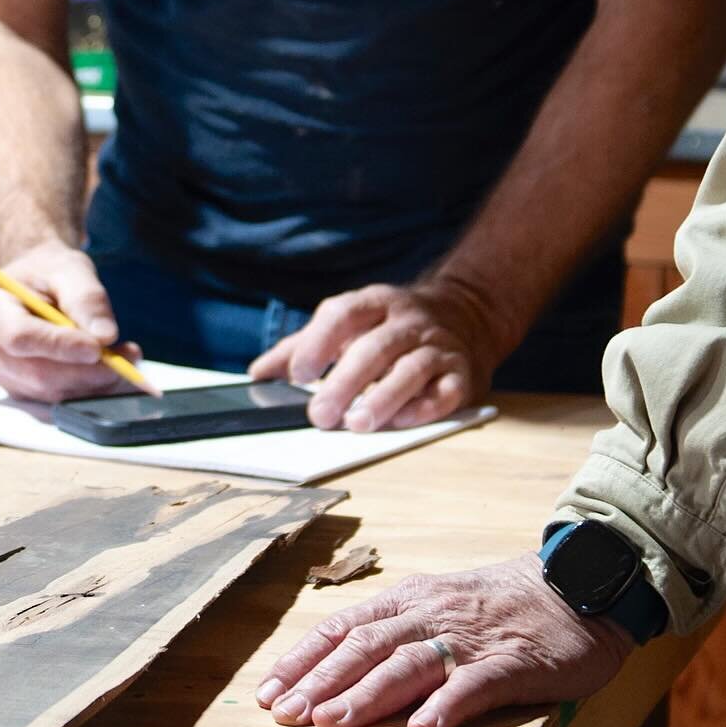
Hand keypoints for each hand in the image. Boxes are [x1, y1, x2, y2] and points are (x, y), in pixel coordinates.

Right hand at [0, 239, 141, 402]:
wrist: (35, 285)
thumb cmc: (49, 272)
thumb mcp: (70, 269)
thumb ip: (87, 298)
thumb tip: (105, 337)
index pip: (19, 337)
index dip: (59, 347)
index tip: (97, 347)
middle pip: (37, 374)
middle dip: (86, 371)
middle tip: (127, 358)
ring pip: (50, 393)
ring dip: (93, 382)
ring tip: (126, 358)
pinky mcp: (19, 391)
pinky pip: (56, 401)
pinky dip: (88, 389)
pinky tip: (110, 369)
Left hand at [247, 278, 505, 430]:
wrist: (466, 315)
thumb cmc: (391, 328)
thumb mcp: (351, 324)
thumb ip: (304, 345)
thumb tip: (259, 373)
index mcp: (376, 303)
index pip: (344, 313)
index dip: (319, 342)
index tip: (298, 374)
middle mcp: (408, 321)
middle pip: (375, 347)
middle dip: (345, 381)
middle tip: (320, 415)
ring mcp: (438, 346)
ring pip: (412, 368)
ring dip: (384, 397)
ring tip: (358, 423)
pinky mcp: (462, 375)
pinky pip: (445, 391)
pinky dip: (424, 407)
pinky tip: (400, 420)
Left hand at [256, 555, 631, 726]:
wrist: (576, 586)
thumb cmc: (500, 604)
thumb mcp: (439, 603)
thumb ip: (395, 630)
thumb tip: (335, 664)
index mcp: (410, 599)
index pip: (343, 627)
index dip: (303, 659)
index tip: (267, 692)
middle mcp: (432, 613)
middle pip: (367, 645)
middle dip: (321, 680)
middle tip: (285, 715)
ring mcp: (472, 637)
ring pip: (410, 663)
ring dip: (368, 693)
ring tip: (333, 722)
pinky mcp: (513, 661)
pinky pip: (475, 683)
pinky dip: (447, 704)